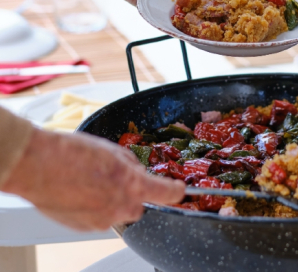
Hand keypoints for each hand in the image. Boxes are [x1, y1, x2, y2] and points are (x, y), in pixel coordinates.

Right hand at [0, 129, 184, 230]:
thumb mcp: (112, 150)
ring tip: (92, 181)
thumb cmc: (71, 153)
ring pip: (118, 211)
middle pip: (139, 205)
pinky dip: (96, 206)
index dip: (175, 191)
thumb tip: (137, 171)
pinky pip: (99, 217)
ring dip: (113, 199)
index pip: (166, 193)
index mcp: (132, 184)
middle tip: (116, 176)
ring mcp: (101, 220)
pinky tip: (82, 191)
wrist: (37, 165)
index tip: (179, 189)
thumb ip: (131, 165)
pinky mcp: (84, 227)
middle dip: (133, 192)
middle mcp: (120, 206)